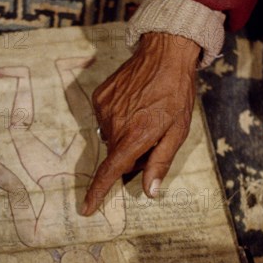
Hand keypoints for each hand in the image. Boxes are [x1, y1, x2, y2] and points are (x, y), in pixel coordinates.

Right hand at [81, 31, 199, 215]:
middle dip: (130, 155)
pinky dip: (117, 119)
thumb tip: (149, 192)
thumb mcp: (177, 131)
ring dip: (124, 135)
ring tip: (143, 116)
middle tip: (150, 138)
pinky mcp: (99, 97)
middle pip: (116, 155)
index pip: (110, 171)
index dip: (97, 192)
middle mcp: (114, 125)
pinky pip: (105, 118)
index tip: (86, 208)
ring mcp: (104, 109)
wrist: (164, 54)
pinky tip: (132, 104)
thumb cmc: (176, 94)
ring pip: (111, 137)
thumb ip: (160, 162)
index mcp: (134, 137)